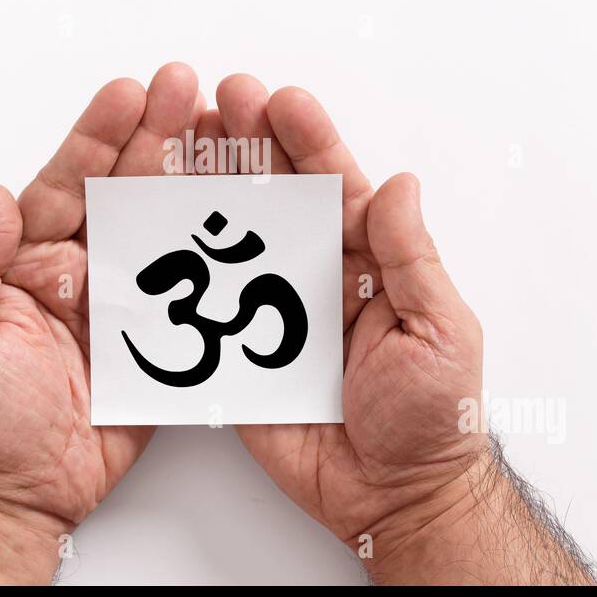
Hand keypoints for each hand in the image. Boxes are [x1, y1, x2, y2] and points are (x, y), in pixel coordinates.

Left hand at [0, 63, 203, 583]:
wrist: (22, 493)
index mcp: (31, 259)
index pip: (68, 181)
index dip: (99, 135)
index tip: (129, 93)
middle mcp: (82, 268)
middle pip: (124, 188)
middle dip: (157, 135)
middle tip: (189, 90)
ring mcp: (124, 301)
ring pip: (163, 227)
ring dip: (192, 179)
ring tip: (226, 133)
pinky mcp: (158, 341)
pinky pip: (193, 292)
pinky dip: (219, 256)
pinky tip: (241, 217)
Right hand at [214, 74, 596, 583]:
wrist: (394, 496)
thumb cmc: (433, 415)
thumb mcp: (439, 328)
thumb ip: (411, 258)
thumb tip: (400, 184)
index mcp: (370, 259)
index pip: (336, 184)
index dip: (309, 140)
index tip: (281, 101)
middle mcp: (318, 274)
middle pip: (277, 197)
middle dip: (248, 145)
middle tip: (217, 101)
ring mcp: (274, 313)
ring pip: (235, 241)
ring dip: (209, 192)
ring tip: (179, 145)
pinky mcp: (242, 356)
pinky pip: (208, 309)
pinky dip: (181, 273)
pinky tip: (157, 232)